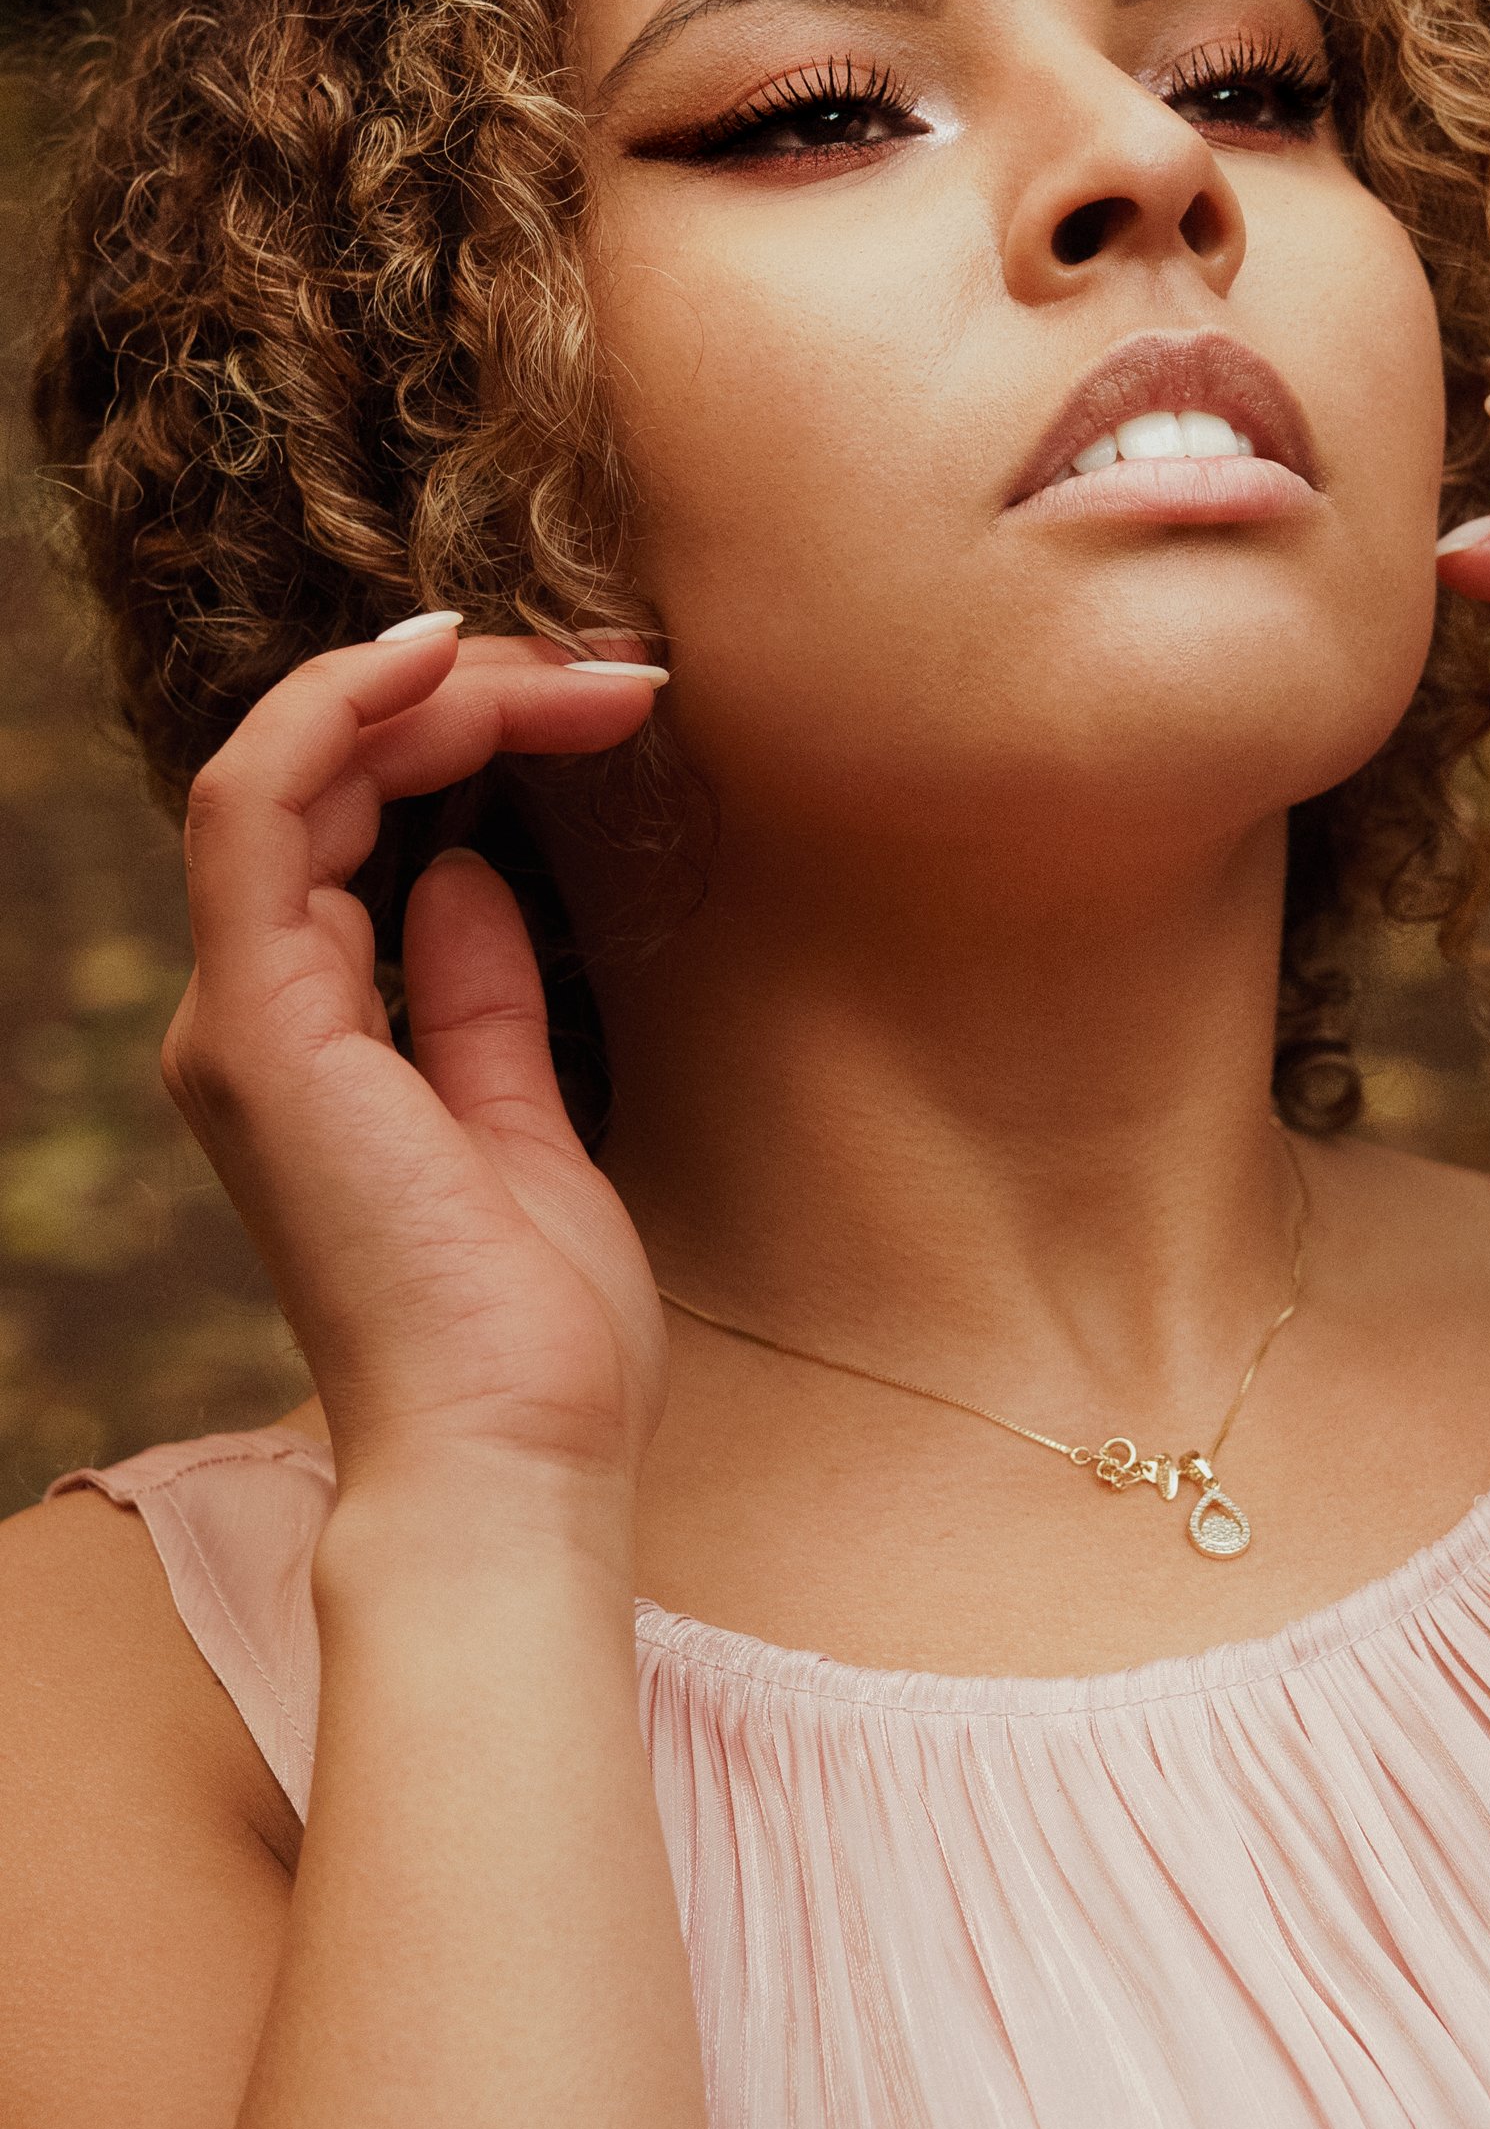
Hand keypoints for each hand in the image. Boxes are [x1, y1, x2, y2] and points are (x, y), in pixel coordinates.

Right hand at [163, 622, 673, 1506]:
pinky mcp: (262, 1030)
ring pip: (282, 768)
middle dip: (461, 690)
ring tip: (566, 663)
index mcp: (312, 1044)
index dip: (460, 730)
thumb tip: (463, 874)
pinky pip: (259, 812)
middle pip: (320, 778)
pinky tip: (445, 669)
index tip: (601, 697)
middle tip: (606, 663)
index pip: (345, 822)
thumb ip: (480, 998)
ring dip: (426, 688)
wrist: (513, 1466)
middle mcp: (254, 1020)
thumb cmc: (533, 1334)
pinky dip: (342, 718)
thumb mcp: (528, 1123)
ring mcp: (245, 1022)